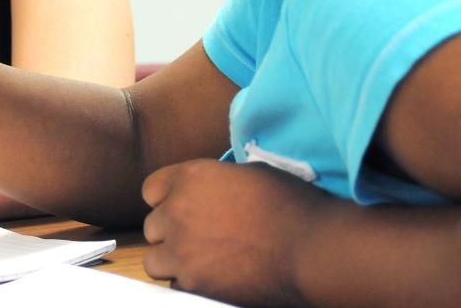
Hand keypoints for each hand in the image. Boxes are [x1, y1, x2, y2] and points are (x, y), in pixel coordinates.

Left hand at [141, 159, 336, 305]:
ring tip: (197, 262)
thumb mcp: (250, 174)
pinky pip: (174, 286)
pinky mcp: (193, 283)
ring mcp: (181, 250)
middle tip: (197, 238)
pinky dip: (188, 285)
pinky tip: (211, 279)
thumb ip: (217, 181)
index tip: (181, 207)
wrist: (309, 249)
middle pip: (152, 227)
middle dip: (170, 232)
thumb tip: (214, 190)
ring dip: (172, 261)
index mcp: (189, 178)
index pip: (151, 189)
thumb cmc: (289, 205)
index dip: (166, 199)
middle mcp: (177, 211)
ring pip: (154, 260)